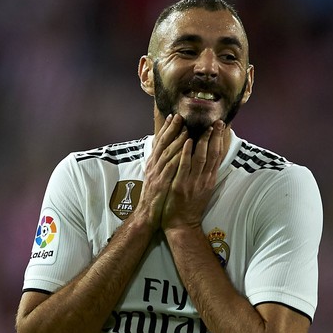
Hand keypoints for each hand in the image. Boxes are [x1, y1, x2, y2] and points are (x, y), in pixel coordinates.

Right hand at [132, 114, 188, 228]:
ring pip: (167, 154)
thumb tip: (164, 152)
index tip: (173, 116)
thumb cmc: (154, 197)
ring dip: (177, 140)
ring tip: (186, 128)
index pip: (159, 143)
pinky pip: (171, 168)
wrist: (147, 216)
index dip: (166, 129)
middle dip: (171, 129)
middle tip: (179, 116)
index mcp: (153, 164)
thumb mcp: (155, 178)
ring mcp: (157, 175)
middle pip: (163, 144)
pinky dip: (177, 157)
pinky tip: (185, 150)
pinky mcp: (162, 184)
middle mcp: (153, 167)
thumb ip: (160, 164)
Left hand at [162, 120, 225, 232]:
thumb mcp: (204, 190)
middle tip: (217, 122)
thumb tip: (210, 159)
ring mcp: (193, 182)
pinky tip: (186, 141)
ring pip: (200, 158)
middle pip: (213, 154)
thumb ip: (206, 174)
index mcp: (210, 179)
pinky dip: (186, 153)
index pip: (218, 156)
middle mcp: (204, 179)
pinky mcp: (180, 185)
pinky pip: (184, 166)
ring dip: (203, 141)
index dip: (220, 140)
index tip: (222, 127)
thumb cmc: (191, 206)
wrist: (182, 224)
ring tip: (205, 127)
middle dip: (215, 137)